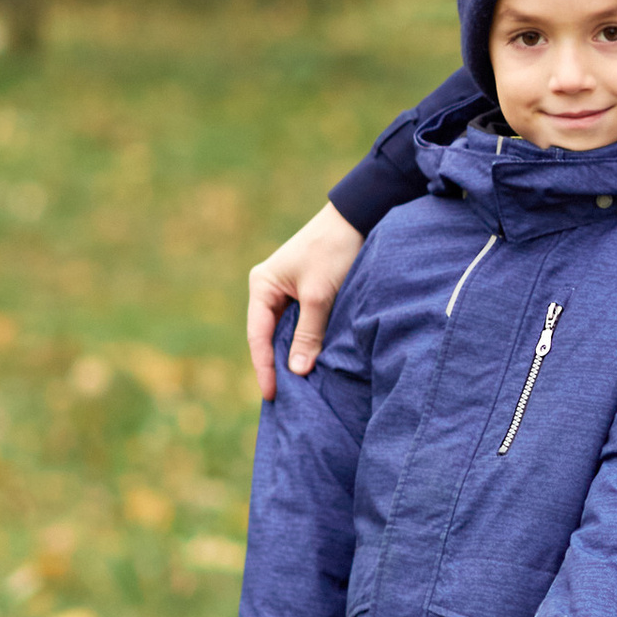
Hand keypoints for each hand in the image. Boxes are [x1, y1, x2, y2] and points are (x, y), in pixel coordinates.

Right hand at [246, 205, 364, 399]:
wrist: (358, 217)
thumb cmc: (334, 251)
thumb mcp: (320, 296)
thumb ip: (308, 334)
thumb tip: (297, 371)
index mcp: (262, 285)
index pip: (258, 335)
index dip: (264, 367)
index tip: (272, 394)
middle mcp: (269, 289)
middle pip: (268, 336)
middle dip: (276, 365)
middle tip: (284, 399)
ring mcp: (287, 291)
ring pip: (286, 332)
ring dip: (292, 356)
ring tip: (298, 388)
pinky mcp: (307, 293)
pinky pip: (301, 325)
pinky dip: (306, 343)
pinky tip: (313, 363)